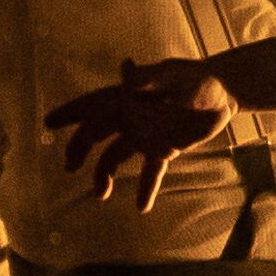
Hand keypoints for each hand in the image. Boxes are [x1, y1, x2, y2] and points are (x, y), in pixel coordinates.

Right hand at [41, 57, 236, 207]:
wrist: (226, 94)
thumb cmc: (199, 79)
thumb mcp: (176, 76)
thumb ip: (150, 78)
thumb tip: (125, 68)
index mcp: (128, 97)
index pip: (94, 105)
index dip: (71, 113)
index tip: (49, 122)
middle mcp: (131, 117)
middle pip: (97, 134)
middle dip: (80, 148)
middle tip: (69, 166)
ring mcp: (146, 135)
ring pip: (116, 156)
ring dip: (105, 174)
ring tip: (101, 194)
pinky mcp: (164, 149)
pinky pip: (150, 172)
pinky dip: (146, 188)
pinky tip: (142, 207)